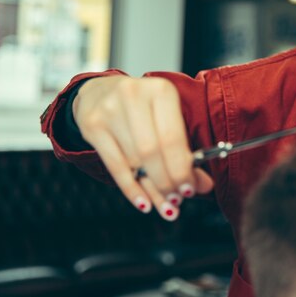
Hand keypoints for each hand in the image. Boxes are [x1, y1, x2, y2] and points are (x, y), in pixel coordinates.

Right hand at [73, 76, 213, 220]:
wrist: (98, 91)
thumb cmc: (143, 108)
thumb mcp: (166, 118)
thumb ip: (184, 150)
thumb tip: (204, 186)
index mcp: (161, 91)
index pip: (173, 138)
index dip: (182, 168)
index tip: (191, 189)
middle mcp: (133, 96)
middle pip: (152, 151)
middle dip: (167, 181)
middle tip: (178, 200)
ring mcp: (109, 110)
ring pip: (135, 161)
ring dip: (153, 190)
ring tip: (166, 206)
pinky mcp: (92, 125)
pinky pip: (115, 166)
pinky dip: (131, 189)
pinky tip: (144, 203)